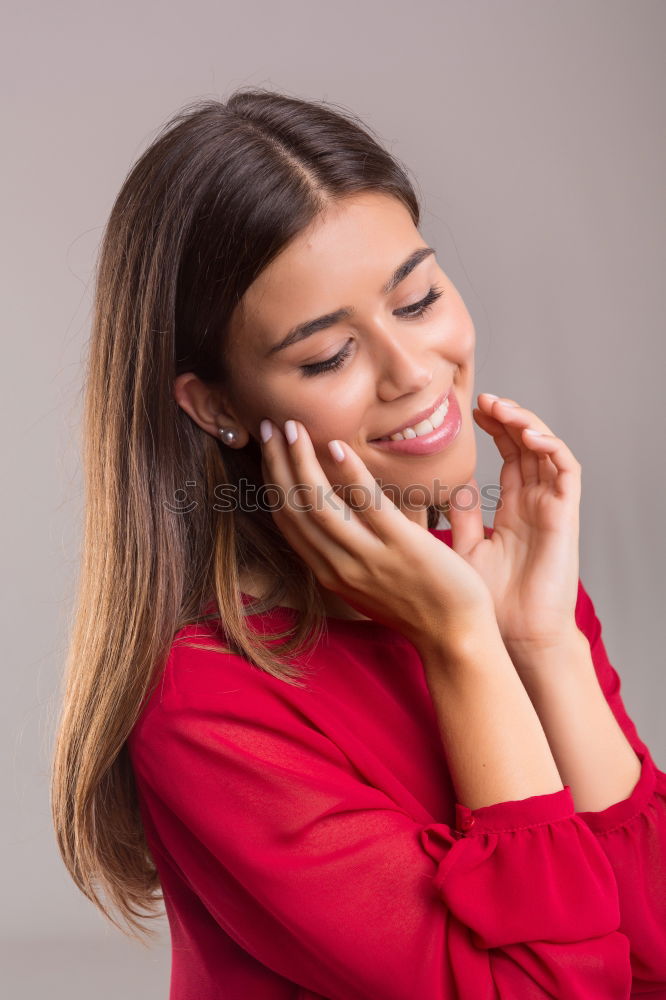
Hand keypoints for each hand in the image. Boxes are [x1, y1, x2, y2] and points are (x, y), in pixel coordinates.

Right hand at [258, 418, 495, 652]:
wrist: (455, 637)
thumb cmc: (419, 606)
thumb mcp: (369, 582)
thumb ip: (350, 550)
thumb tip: (342, 512)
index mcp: (330, 572)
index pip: (288, 521)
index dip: (273, 481)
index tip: (269, 448)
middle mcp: (339, 566)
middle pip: (294, 509)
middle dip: (277, 463)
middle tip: (270, 425)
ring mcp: (368, 557)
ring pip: (318, 504)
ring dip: (301, 462)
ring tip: (293, 427)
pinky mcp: (401, 547)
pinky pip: (367, 505)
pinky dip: (348, 474)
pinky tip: (336, 446)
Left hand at [443, 394, 581, 653]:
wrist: (516, 636)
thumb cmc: (492, 601)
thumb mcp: (467, 549)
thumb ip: (463, 516)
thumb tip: (447, 486)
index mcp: (514, 508)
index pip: (508, 456)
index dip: (494, 430)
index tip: (470, 411)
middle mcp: (536, 502)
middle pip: (527, 446)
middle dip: (507, 418)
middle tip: (482, 399)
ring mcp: (552, 507)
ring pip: (547, 451)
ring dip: (527, 424)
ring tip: (501, 408)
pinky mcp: (566, 515)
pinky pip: (566, 471)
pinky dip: (550, 447)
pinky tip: (527, 435)